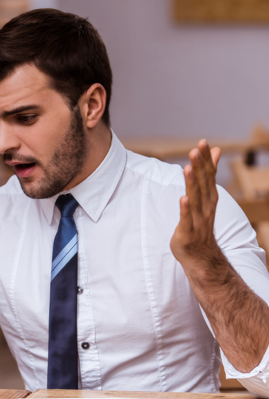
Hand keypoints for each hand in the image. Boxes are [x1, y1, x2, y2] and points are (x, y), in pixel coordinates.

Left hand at [170, 140, 221, 265]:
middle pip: (202, 184)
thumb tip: (215, 151)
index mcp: (209, 198)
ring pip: (195, 198)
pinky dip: (185, 208)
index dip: (205, 159)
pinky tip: (183, 198)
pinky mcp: (187, 231)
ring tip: (187, 168)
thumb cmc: (199, 223)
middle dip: (199, 166)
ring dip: (192, 183)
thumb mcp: (205, 197)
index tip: (202, 142)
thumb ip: (208, 175)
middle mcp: (206, 206)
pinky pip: (186, 218)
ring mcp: (197, 219)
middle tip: (195, 150)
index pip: (209, 175)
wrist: (200, 256)